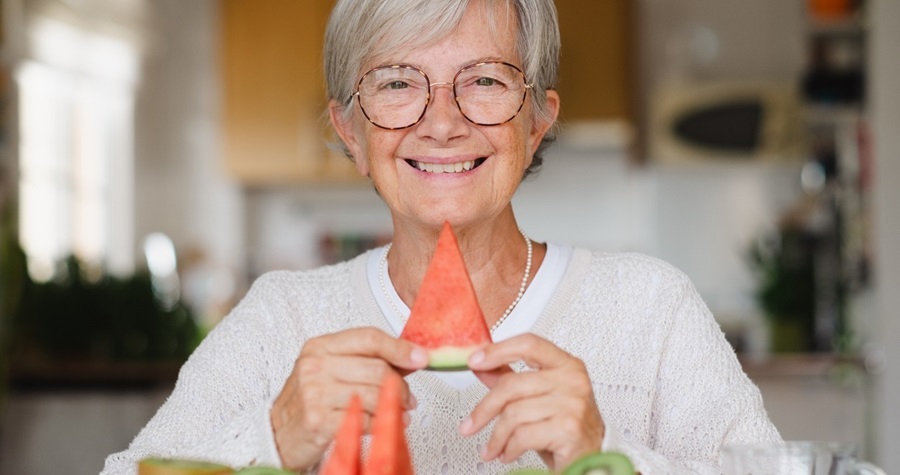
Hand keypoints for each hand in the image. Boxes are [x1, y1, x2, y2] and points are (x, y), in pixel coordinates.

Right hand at [271, 327, 427, 470]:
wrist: (278, 434)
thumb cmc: (311, 400)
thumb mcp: (332, 370)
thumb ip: (367, 360)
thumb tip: (411, 356)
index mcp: (320, 346)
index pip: (369, 338)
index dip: (400, 348)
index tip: (421, 358)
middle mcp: (315, 365)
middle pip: (376, 368)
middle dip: (400, 385)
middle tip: (409, 397)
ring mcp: (315, 392)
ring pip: (374, 394)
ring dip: (394, 406)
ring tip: (400, 411)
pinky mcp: (318, 420)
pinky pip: (364, 419)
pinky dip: (381, 423)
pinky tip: (384, 424)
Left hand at [460, 333, 604, 470]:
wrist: (593, 461)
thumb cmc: (566, 429)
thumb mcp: (538, 399)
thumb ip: (512, 379)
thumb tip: (482, 366)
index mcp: (566, 365)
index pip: (528, 344)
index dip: (497, 350)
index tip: (474, 361)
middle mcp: (573, 380)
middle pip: (512, 384)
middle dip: (484, 409)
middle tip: (470, 425)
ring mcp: (573, 404)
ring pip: (514, 413)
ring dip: (496, 437)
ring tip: (492, 447)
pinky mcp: (569, 429)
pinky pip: (523, 435)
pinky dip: (509, 448)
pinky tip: (508, 453)